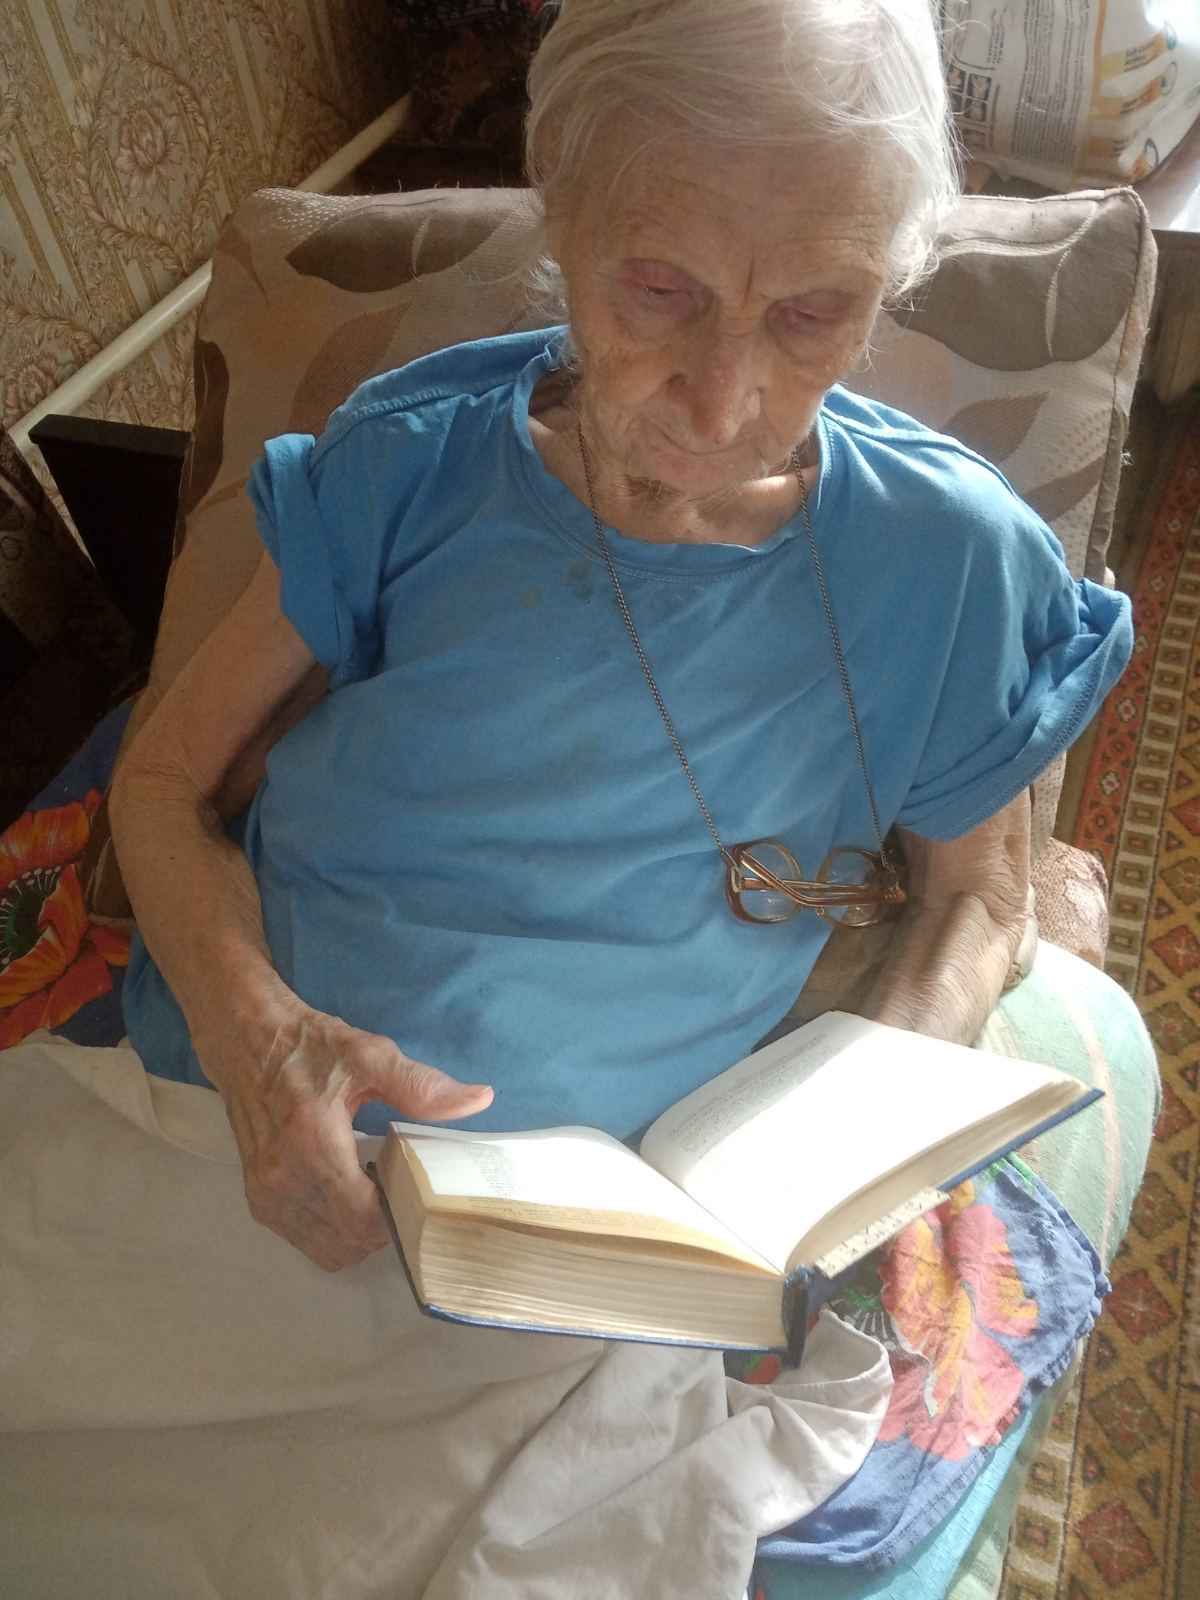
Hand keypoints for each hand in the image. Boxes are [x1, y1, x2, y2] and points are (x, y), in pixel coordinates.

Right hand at [197, 1001, 492, 1270]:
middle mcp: (283, 1178)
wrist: (246, 1041)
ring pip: (327, 1250)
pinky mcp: (257, 1200)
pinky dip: (332, 1232)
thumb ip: (421, 1086)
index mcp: (312, 1143)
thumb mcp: (369, 1055)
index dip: (398, 1217)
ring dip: (358, 1236)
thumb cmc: (310, 1047)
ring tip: (375, 1195)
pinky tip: (347, 1196)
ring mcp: (266, 1194)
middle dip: (384, 1228)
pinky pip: (304, 1240)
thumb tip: (480, 1100)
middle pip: (349, 1242)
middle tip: (403, 1193)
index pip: (363, 1218)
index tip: (418, 1193)